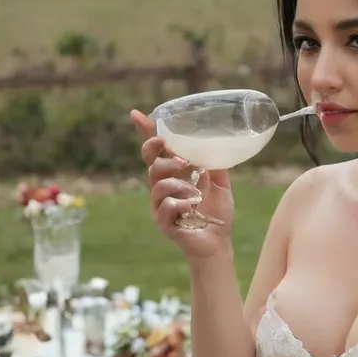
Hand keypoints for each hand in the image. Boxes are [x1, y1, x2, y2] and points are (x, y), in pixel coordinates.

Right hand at [131, 109, 234, 261]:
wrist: (219, 241)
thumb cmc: (216, 213)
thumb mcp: (221, 183)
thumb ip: (216, 164)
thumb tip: (214, 144)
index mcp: (174, 173)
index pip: (156, 150)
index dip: (146, 132)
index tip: (136, 115)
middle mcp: (163, 186)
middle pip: (151, 164)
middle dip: (163, 158)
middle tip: (183, 161)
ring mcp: (160, 204)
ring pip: (157, 184)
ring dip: (178, 184)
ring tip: (195, 192)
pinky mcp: (163, 222)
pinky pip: (165, 206)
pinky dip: (180, 203)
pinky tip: (192, 206)